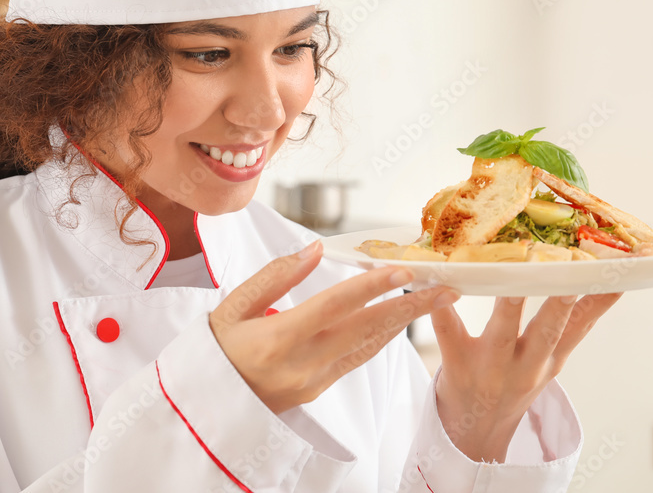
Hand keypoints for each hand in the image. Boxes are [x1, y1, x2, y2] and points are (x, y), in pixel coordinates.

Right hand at [210, 240, 460, 414]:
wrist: (206, 404)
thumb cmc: (216, 349)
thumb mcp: (233, 306)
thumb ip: (275, 276)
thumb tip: (316, 249)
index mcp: (278, 338)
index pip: (335, 306)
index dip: (370, 286)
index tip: (402, 268)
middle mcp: (303, 363)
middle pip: (366, 329)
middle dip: (410, 307)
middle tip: (446, 287)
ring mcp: (314, 380)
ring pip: (369, 347)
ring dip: (404, 322)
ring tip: (435, 299)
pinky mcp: (319, 389)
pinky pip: (358, 359)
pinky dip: (382, 337)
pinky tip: (399, 321)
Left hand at [431, 293, 621, 461]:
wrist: (474, 433)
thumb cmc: (514, 385)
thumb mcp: (551, 363)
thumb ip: (572, 327)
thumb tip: (604, 283)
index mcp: (550, 361)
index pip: (581, 327)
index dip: (600, 303)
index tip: (616, 276)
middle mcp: (524, 366)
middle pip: (547, 333)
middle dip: (559, 307)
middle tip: (569, 278)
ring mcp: (489, 367)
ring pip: (502, 332)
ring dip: (510, 305)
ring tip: (515, 277)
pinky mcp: (456, 365)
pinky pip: (448, 333)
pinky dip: (443, 311)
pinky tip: (442, 287)